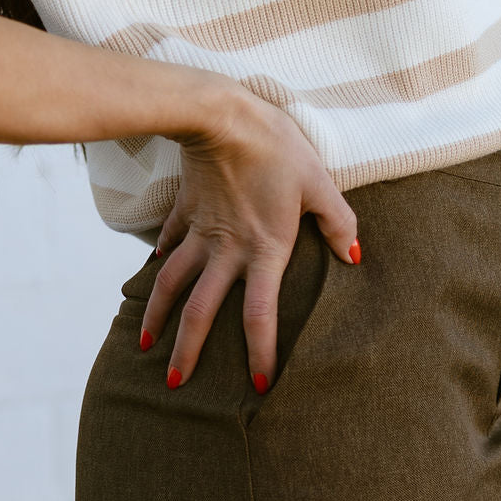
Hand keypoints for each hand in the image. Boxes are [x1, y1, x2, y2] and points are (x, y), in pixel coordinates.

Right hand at [137, 84, 359, 390]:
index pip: (259, 316)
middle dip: (186, 352)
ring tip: (146, 347)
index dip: (260, 352)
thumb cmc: (276, 148)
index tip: (259, 384)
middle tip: (175, 385)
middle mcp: (225, 251)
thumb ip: (338, 223)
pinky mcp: (183, 210)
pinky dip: (159, 264)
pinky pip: (168, 244)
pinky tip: (153, 276)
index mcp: (263, 251)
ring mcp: (199, 232)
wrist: (222, 114)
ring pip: (170, 285)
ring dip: (156, 318)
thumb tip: (355, 255)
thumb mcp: (319, 184)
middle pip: (200, 312)